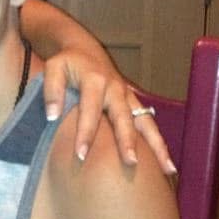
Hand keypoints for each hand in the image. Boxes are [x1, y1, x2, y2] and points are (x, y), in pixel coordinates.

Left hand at [42, 50, 175, 174]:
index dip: (85, 133)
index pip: (90, 110)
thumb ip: (51, 90)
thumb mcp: (53, 68)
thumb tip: (52, 116)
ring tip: (167, 169)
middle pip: (124, 118)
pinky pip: (149, 124)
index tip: (81, 155)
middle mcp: (116, 89)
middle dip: (127, 141)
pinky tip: (167, 165)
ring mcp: (128, 97)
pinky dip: (159, 143)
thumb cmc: (67, 63)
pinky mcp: (134, 103)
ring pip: (146, 122)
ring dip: (157, 145)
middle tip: (130, 163)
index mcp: (95, 81)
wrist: (86, 50)